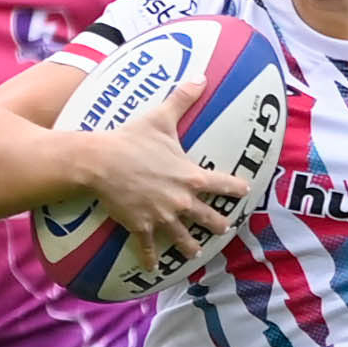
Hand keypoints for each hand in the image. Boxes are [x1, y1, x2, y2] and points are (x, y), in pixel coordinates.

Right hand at [87, 78, 253, 267]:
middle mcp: (183, 202)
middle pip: (209, 218)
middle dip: (218, 224)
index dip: (237, 189)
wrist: (102, 162)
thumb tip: (200, 76)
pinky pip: (148, 249)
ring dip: (190, 247)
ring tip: (195, 253)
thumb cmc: (132, 139)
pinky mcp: (142, 227)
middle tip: (224, 228)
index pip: (224, 185)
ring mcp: (163, 217)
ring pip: (183, 239)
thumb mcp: (162, 117)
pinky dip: (150, 260)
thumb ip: (184, 98)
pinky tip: (153, 270)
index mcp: (192, 177)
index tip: (245, 193)